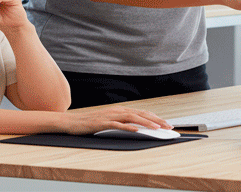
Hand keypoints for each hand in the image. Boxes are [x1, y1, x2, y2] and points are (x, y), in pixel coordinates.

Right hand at [57, 105, 171, 134]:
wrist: (72, 122)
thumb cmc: (90, 123)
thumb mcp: (109, 121)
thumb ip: (122, 122)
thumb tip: (136, 127)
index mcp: (119, 110)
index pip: (142, 113)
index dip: (155, 118)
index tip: (166, 124)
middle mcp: (117, 111)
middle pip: (140, 114)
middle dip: (156, 120)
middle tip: (168, 126)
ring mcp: (109, 116)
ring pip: (132, 117)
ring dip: (146, 123)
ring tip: (157, 128)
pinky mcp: (102, 123)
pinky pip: (117, 124)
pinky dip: (127, 126)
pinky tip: (135, 129)